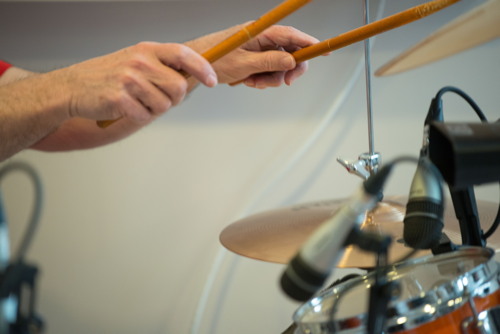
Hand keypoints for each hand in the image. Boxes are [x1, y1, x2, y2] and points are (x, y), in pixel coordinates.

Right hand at [59, 42, 216, 122]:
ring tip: (137, 101)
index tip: (212, 81)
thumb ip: (164, 68)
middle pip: (179, 86)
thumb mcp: (138, 62)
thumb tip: (196, 79)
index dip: (202, 68)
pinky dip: (139, 117)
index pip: (183, 54)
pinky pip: (146, 116)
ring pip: (165, 105)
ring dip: (155, 109)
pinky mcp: (119, 99)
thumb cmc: (111, 77)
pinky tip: (126, 108)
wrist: (74, 87)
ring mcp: (129, 79)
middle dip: (174, 98)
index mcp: (147, 50)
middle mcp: (139, 61)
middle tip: (157, 97)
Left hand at [186, 24, 319, 87]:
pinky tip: (248, 81)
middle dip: (288, 71)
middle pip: (290, 53)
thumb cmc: (215, 58)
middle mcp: (262, 39)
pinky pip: (267, 71)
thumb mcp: (243, 64)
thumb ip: (269, 63)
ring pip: (279, 66)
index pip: (292, 36)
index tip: (325, 50)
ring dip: (270, 78)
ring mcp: (258, 49)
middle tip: (284, 83)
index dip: (310, 43)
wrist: (197, 64)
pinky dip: (261, 79)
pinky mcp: (254, 59)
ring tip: (252, 81)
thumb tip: (291, 61)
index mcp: (261, 33)